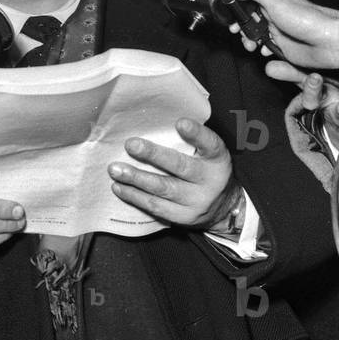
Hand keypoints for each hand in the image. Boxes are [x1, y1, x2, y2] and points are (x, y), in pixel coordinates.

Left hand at [108, 118, 238, 230]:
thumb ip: (190, 141)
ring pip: (163, 188)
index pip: (210, 144)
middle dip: (153, 155)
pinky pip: (155, 206)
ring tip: (115, 169)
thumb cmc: (207, 170)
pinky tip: (119, 187)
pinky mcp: (182, 217)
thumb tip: (153, 123)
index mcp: (217, 159)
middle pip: (180, 166)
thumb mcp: (209, 154)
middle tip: (131, 145)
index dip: (196, 134)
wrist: (223, 208)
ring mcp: (196, 201)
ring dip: (136, 178)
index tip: (180, 123)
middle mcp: (210, 180)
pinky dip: (135, 196)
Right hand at [224, 0, 338, 66]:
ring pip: (257, 36)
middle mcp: (276, 17)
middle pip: (250, 20)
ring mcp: (280, 33)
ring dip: (249, 41)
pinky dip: (262, 52)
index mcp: (273, 2)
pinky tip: (264, 53)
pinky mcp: (286, 50)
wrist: (332, 42)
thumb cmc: (308, 20)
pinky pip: (268, 51)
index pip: (249, 0)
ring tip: (251, 45)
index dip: (237, 7)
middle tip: (238, 32)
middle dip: (241, 27)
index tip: (229, 15)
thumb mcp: (276, 0)